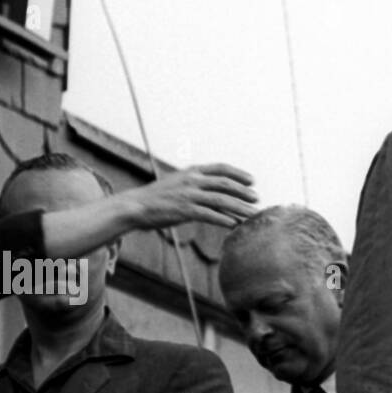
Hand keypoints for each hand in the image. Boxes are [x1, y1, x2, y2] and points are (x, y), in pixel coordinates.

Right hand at [122, 163, 258, 229]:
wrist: (135, 206)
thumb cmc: (158, 197)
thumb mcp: (179, 183)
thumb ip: (198, 185)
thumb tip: (219, 195)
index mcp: (192, 171)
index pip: (221, 168)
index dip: (239, 174)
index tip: (252, 181)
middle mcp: (192, 180)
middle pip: (225, 184)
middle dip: (243, 191)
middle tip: (257, 199)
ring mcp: (188, 195)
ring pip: (221, 200)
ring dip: (239, 207)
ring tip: (251, 214)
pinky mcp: (184, 210)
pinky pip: (209, 215)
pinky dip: (224, 219)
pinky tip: (234, 224)